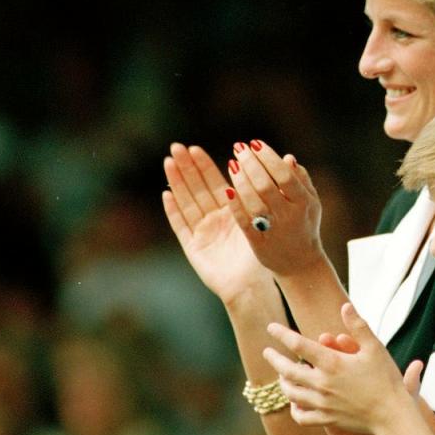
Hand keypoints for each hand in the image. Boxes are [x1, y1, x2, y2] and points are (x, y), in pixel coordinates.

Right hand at [163, 143, 271, 304]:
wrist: (253, 287)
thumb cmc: (262, 256)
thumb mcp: (261, 220)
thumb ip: (258, 196)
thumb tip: (268, 165)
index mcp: (232, 211)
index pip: (215, 183)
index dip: (204, 166)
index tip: (195, 148)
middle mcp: (214, 220)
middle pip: (197, 189)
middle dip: (186, 168)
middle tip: (176, 147)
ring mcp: (202, 232)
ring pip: (187, 202)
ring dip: (177, 182)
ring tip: (168, 162)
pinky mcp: (193, 247)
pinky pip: (181, 226)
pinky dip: (173, 210)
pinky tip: (166, 194)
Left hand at [227, 141, 327, 278]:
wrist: (300, 263)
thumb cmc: (304, 225)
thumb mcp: (310, 202)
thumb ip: (301, 179)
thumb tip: (287, 158)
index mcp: (303, 202)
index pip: (285, 175)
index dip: (268, 158)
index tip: (255, 143)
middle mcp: (289, 215)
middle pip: (266, 186)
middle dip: (251, 164)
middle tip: (238, 148)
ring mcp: (274, 230)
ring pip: (254, 202)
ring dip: (241, 181)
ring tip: (232, 164)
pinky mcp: (259, 243)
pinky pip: (244, 222)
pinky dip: (236, 205)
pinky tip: (227, 190)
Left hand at [263, 303, 417, 434]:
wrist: (392, 414)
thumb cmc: (386, 378)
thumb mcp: (375, 348)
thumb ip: (358, 326)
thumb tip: (345, 306)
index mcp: (332, 363)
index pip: (298, 345)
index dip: (281, 334)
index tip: (271, 327)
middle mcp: (322, 384)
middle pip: (287, 371)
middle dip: (274, 359)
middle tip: (267, 351)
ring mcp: (323, 404)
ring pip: (291, 393)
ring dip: (283, 382)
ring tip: (281, 375)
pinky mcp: (327, 419)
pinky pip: (301, 416)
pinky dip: (294, 409)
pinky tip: (295, 402)